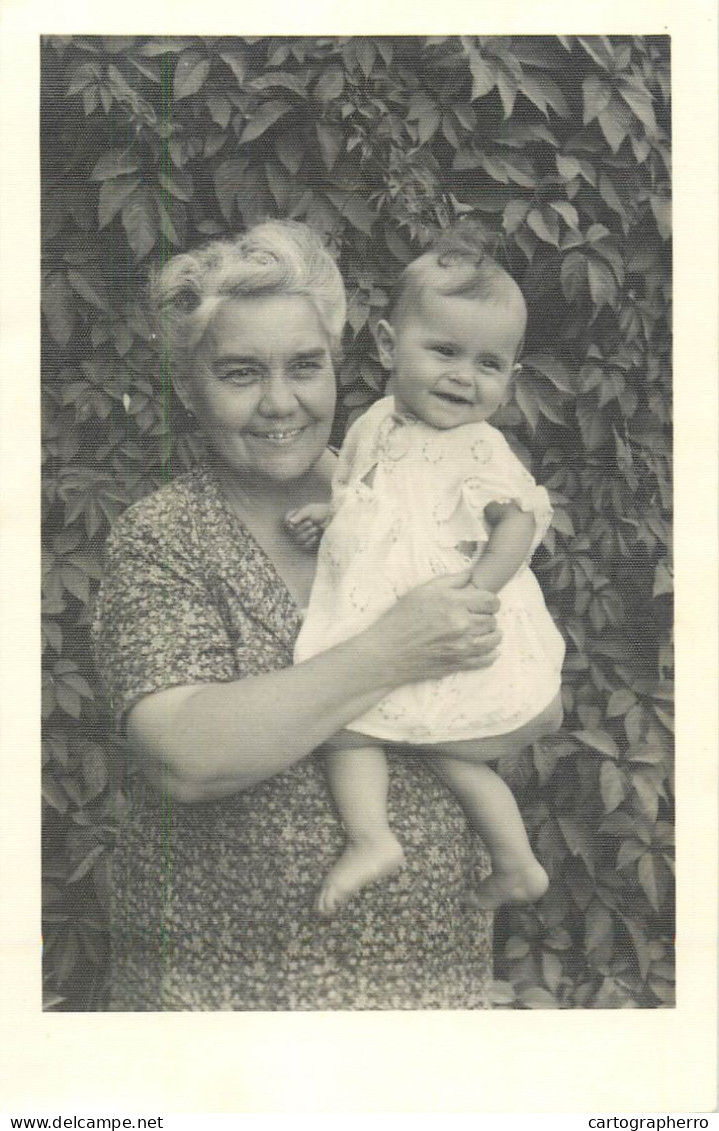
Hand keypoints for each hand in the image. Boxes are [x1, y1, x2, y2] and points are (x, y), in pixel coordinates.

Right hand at [284, 503, 331, 549]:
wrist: (333, 520)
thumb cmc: (321, 512)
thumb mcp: (310, 510)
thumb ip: (300, 515)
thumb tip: (290, 522)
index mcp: (294, 517)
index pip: (286, 521)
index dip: (289, 522)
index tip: (296, 520)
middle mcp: (296, 527)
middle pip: (292, 531)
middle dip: (302, 527)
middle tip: (311, 523)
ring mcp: (302, 536)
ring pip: (298, 539)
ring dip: (307, 533)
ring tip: (316, 528)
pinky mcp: (308, 544)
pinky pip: (304, 546)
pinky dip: (310, 541)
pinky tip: (315, 537)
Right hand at [362, 568, 500, 686]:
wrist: (387, 653)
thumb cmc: (400, 619)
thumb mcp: (422, 591)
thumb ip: (450, 581)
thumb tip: (471, 575)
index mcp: (453, 603)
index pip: (490, 600)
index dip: (491, 600)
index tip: (484, 602)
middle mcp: (461, 625)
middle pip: (492, 619)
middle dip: (487, 616)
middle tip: (477, 617)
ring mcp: (462, 647)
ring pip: (493, 639)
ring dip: (491, 634)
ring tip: (483, 631)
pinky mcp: (460, 664)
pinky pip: (487, 659)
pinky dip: (491, 653)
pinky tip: (486, 648)